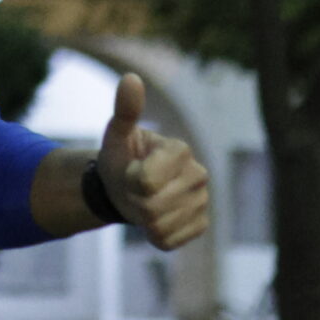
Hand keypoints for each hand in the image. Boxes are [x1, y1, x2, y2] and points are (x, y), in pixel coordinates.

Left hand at [98, 74, 210, 251]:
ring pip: (159, 226)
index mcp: (180, 149)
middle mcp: (199, 174)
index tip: (131, 169)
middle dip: (133, 201)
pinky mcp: (200, 224)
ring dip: (141, 219)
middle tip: (134, 189)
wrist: (125, 187)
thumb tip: (130, 78)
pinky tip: (155, 219)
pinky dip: (153, 235)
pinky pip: (168, 241)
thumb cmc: (121, 157)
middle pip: (151, 206)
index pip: (146, 181)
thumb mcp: (116, 134)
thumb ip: (125, 110)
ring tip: (143, 202)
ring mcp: (203, 201)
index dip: (129, 179)